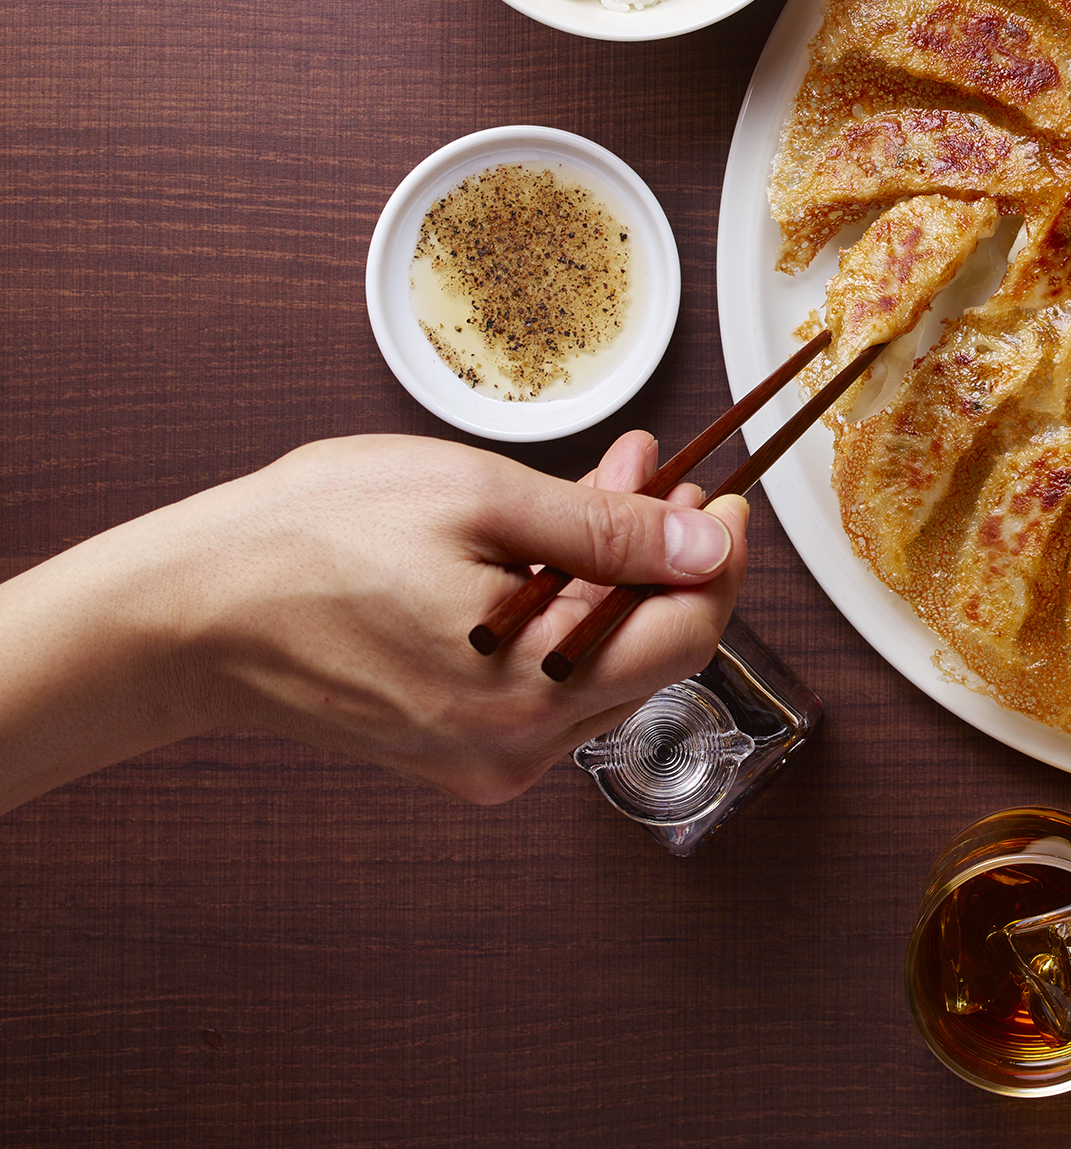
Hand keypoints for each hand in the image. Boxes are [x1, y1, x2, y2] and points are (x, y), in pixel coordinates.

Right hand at [0, 430, 747, 812]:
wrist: (187, 612)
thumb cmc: (311, 540)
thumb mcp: (476, 497)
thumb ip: (606, 527)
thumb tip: (706, 544)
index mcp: (529, 694)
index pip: (689, 635)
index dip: (723, 559)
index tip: (725, 493)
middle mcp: (516, 748)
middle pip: (652, 652)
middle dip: (668, 555)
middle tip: (652, 470)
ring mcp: (484, 758)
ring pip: (603, 664)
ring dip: (618, 575)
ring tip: (601, 487)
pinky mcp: (454, 750)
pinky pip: (550, 682)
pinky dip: (567, 610)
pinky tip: (546, 544)